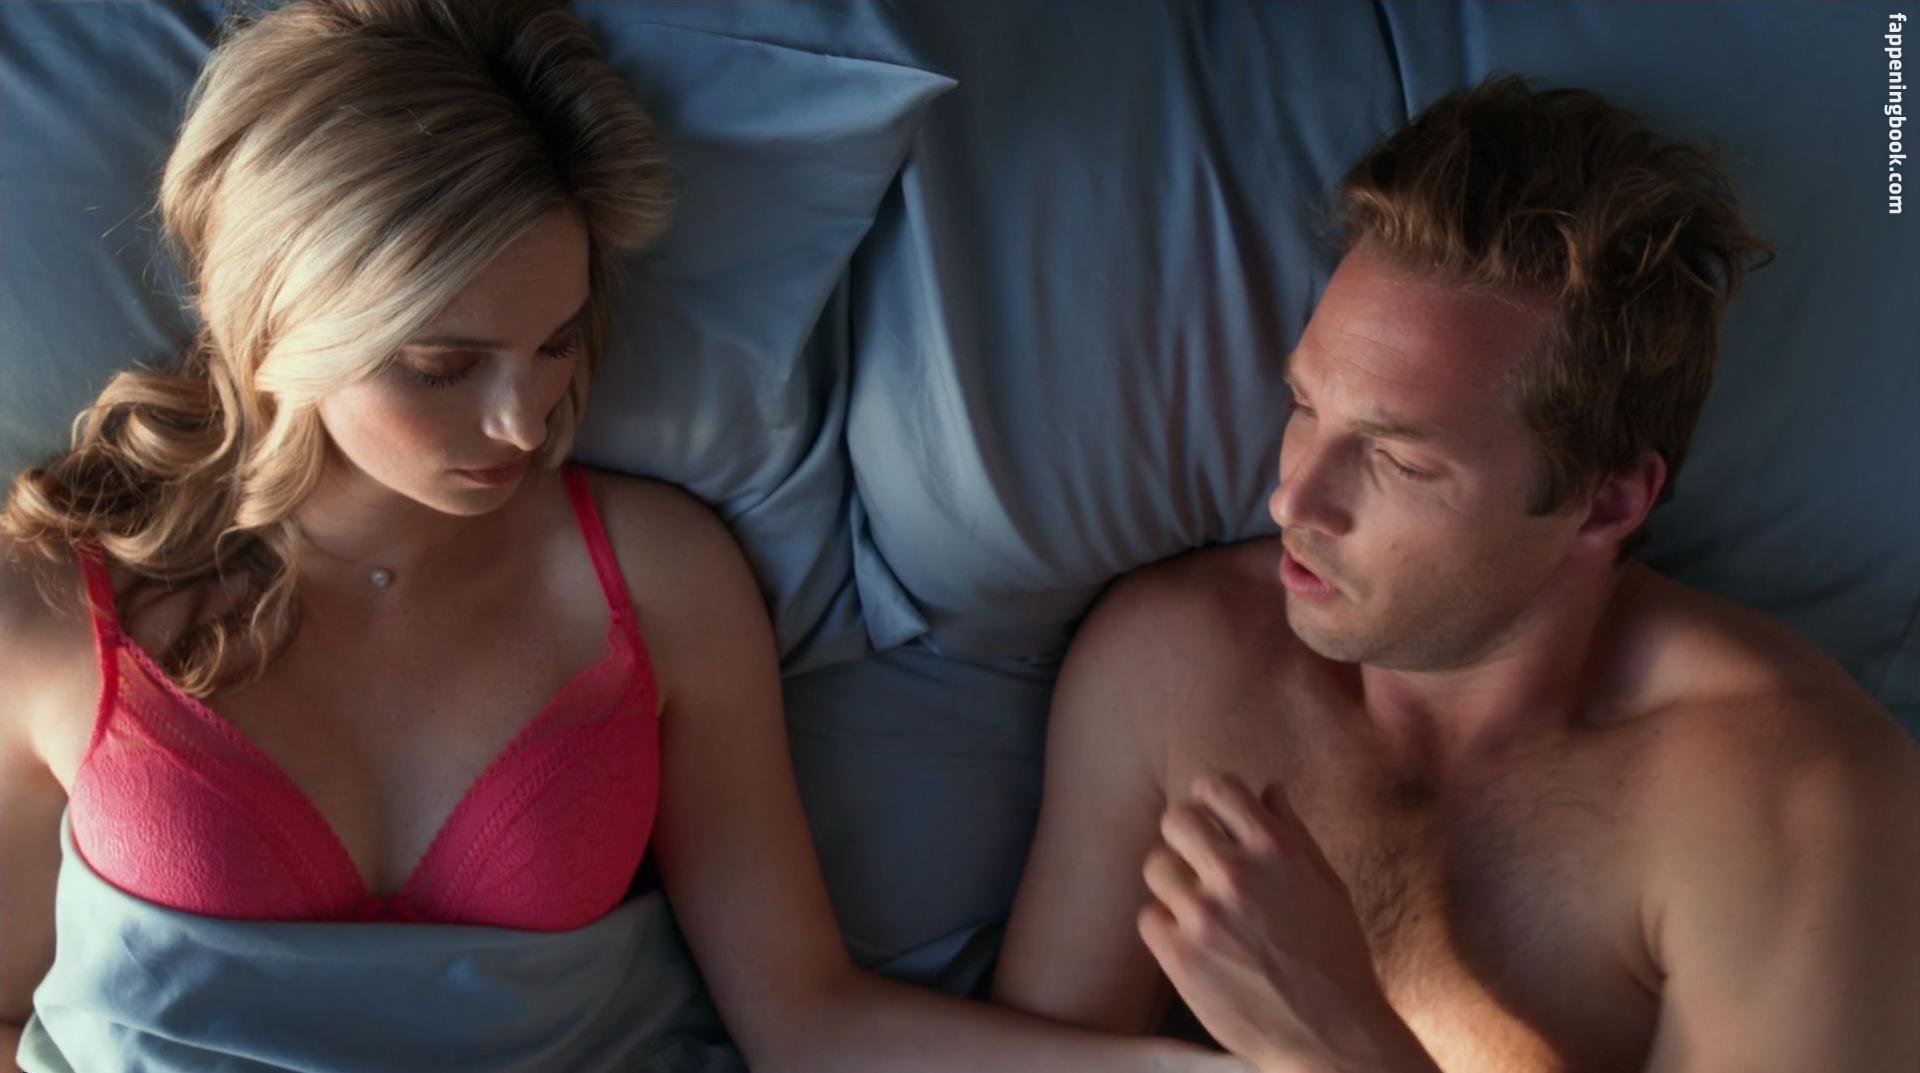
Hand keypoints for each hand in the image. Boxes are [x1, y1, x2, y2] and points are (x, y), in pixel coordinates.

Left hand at [1137, 774, 1430, 1072]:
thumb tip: (1270, 789)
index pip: (1216, 787)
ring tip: (1198, 909)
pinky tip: (1194, 945)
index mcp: (1275, 849)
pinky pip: (1149, 918)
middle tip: (1199, 864)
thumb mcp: (1327, 886)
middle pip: (1175, 819)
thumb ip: (1293, 834)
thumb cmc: (1336, 959)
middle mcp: (1236, 874)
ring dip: (1174, 884)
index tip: (1213, 820)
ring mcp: (1204, 915)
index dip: (1210, 801)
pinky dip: (1166, 930)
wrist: (1333, 1037)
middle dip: (1186, 837)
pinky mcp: (1181, 956)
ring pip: (1156, 867)